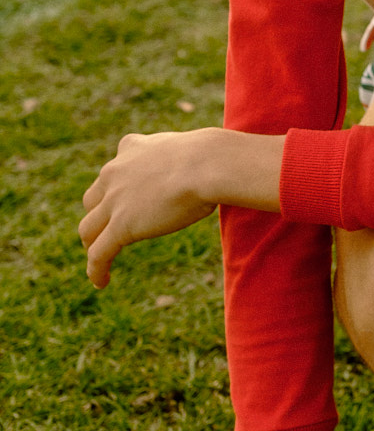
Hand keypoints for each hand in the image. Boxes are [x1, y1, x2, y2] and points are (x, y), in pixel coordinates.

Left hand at [79, 127, 282, 286]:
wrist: (210, 164)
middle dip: (99, 215)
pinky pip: (98, 253)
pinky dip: (96, 269)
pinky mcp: (120, 226)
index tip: (123, 200)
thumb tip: (228, 162)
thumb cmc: (215, 155)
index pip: (113, 170)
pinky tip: (101, 282)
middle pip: (93, 199)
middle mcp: (115, 172)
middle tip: (109, 231)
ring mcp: (114, 200)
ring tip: (100, 259)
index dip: (115, 188)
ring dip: (93, 243)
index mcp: (131, 147)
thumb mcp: (198, 147)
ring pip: (88, 228)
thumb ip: (195, 157)